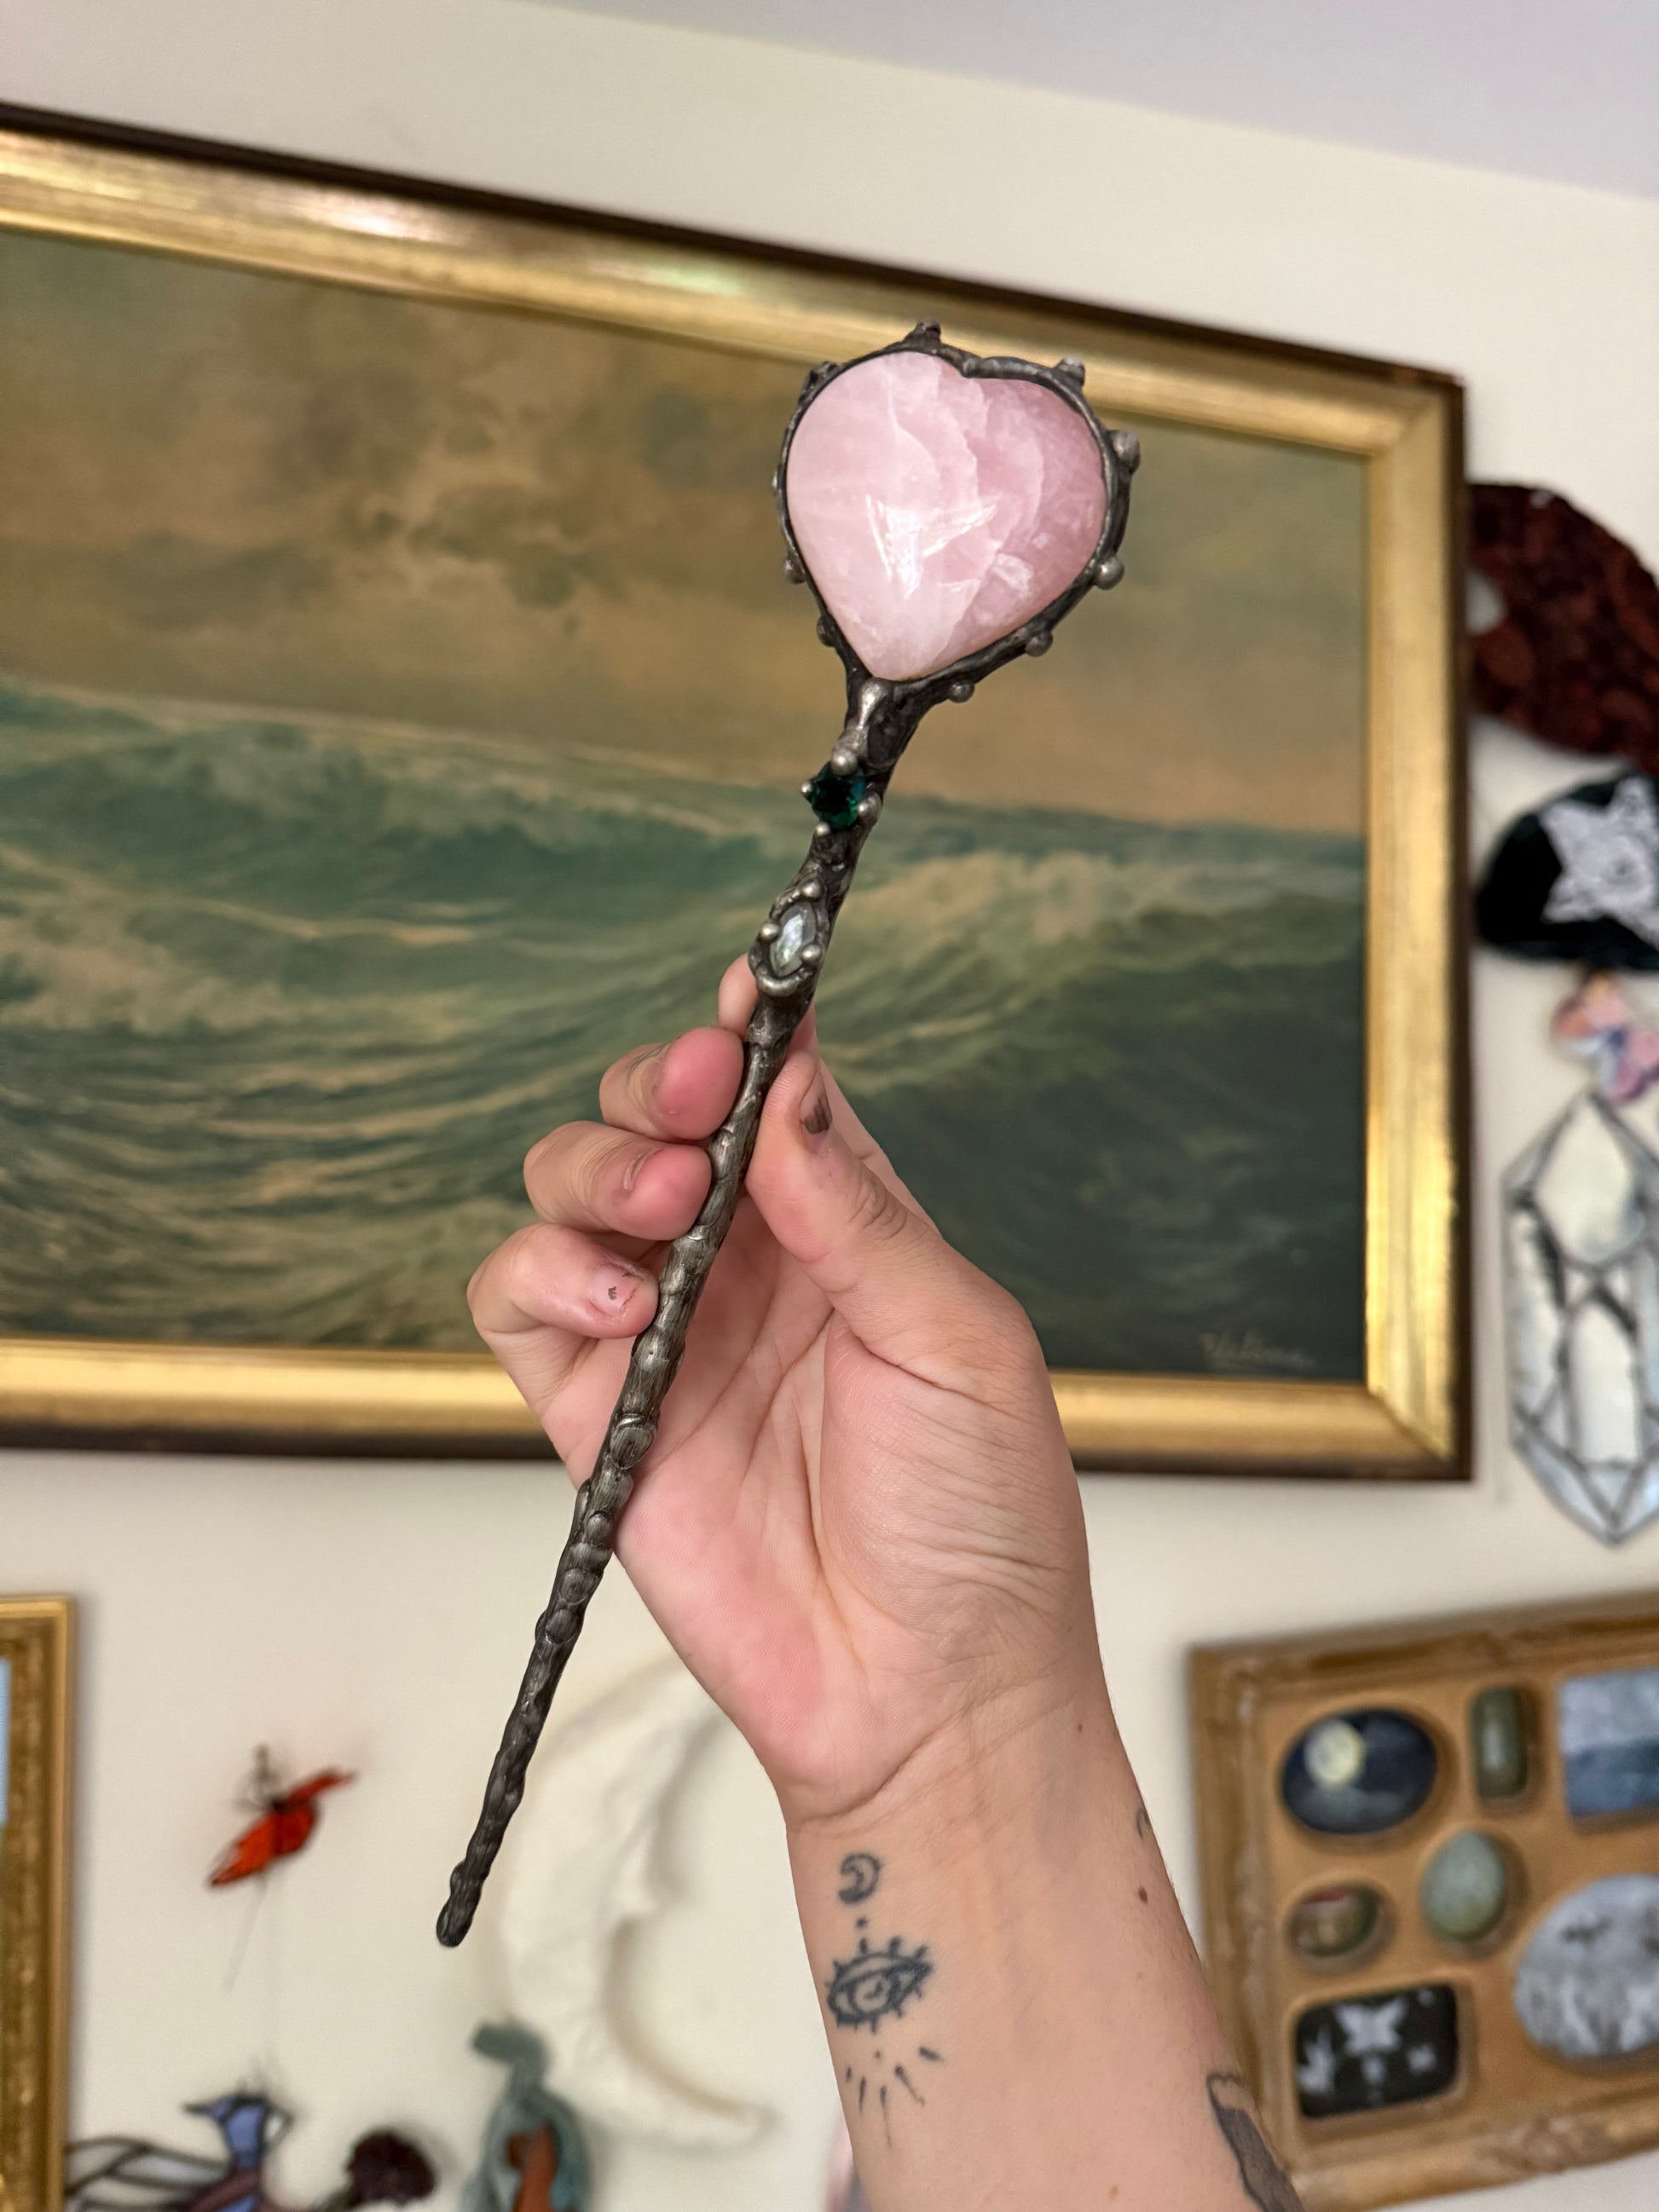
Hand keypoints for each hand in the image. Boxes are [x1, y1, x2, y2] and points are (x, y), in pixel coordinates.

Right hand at [467, 961, 1099, 1830]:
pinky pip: (519, 1304)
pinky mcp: (598, 1412)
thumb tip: (787, 1086)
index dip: (753, 1029)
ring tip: (660, 1210)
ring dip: (595, 1167)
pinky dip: (544, 1276)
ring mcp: (665, 1333)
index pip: (778, 1093)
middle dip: (656, 1085)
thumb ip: (859, 1212)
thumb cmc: (981, 1521)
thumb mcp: (956, 1340)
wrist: (929, 1694)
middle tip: (691, 1104)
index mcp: (846, 1228)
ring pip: (571, 1190)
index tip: (750, 985)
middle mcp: (746, 1263)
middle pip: (653, 1118)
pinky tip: (620, 1308)